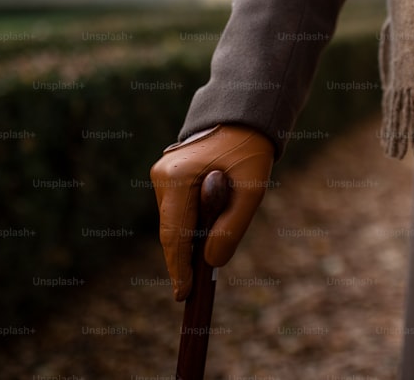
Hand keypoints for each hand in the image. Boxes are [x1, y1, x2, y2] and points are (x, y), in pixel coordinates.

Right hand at [150, 124, 273, 300]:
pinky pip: (177, 209)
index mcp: (178, 176)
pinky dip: (189, 225)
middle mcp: (162, 174)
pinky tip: (202, 236)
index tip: (182, 293)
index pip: (174, 232)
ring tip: (202, 260)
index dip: (178, 266)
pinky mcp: (168, 175)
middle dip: (182, 258)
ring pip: (174, 220)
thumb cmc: (250, 151)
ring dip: (189, 239)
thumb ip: (232, 226)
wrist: (244, 120)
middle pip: (171, 229)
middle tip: (189, 290)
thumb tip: (211, 262)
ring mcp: (162, 173)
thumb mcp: (251, 190)